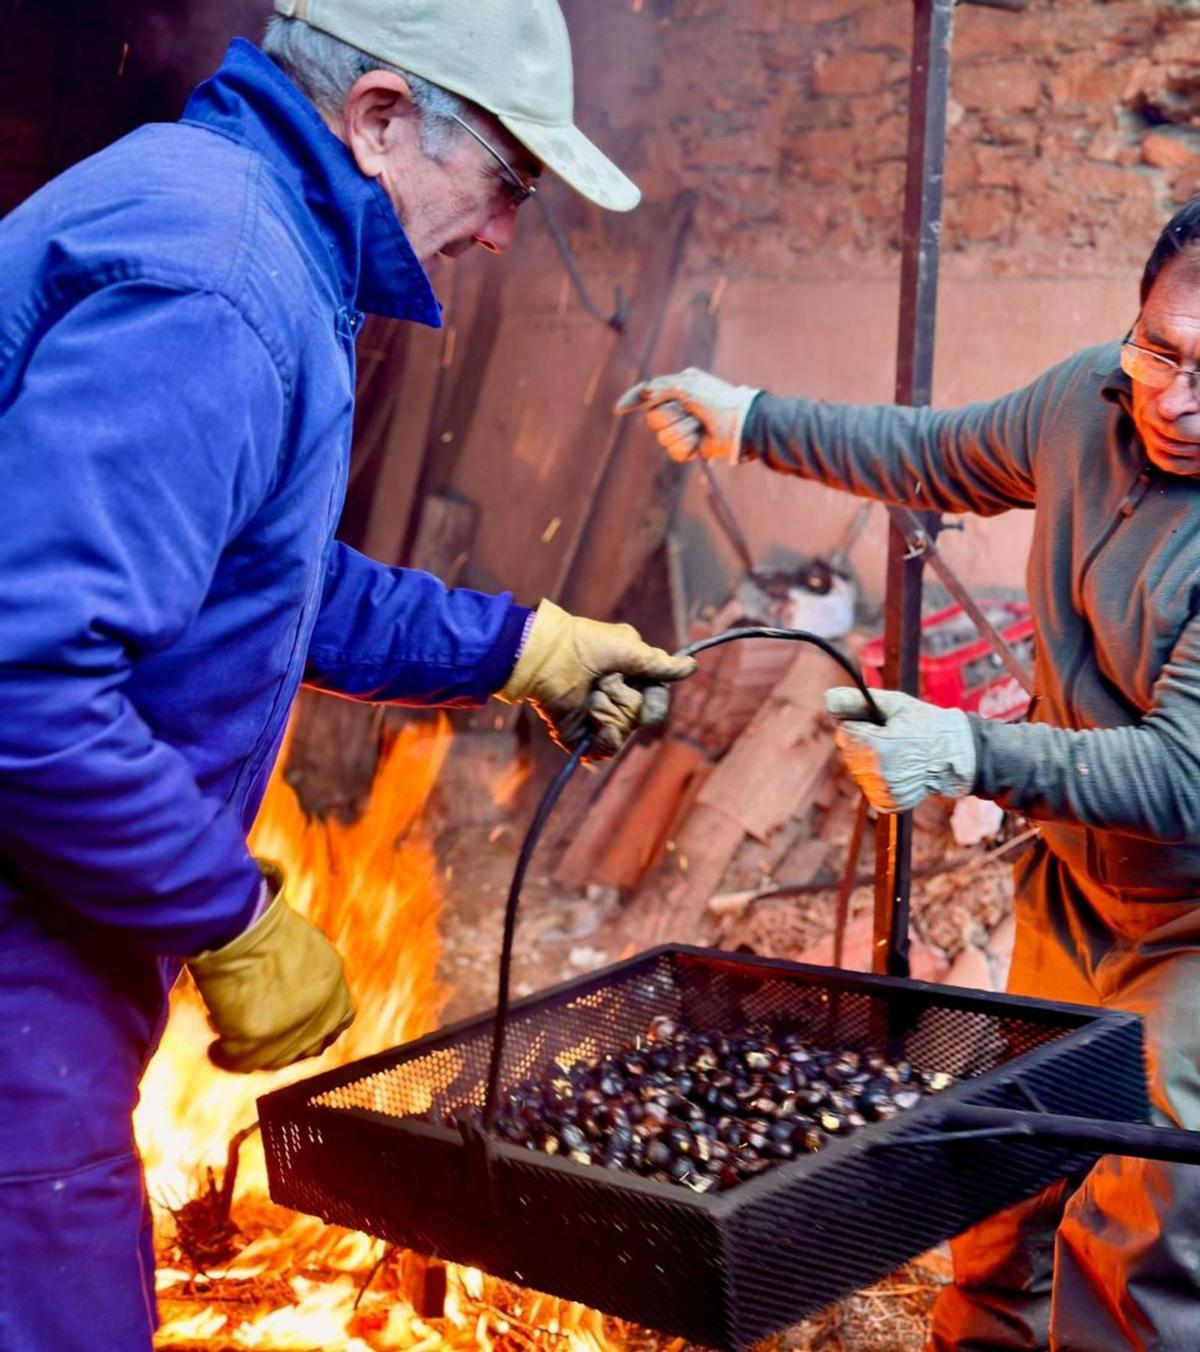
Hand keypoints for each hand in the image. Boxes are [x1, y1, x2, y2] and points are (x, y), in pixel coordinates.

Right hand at [187, 862, 353, 1072]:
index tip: (297, 1027)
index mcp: (332, 981)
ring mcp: (290, 1031)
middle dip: (285, 1044)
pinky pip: (240, 1062)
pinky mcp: (257, 1042)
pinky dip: (226, 1056)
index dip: (318, 1026)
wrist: (238, 927)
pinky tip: (215, 1046)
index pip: (339, 1019)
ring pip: (276, 1060)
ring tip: (228, 1034)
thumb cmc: (260, 927)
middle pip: (308, 1046)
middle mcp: (320, 1011)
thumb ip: (305, 971)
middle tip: (259, 1036)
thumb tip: (290, 987)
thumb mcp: (302, 944)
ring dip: (254, 1052)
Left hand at [500, 600, 695, 758]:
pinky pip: (608, 749)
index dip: (653, 698)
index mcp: (632, 678)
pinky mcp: (584, 735)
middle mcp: (619, 700)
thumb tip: (692, 667)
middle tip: (604, 681)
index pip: (657, 699)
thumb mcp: (628, 647)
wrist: (546, 658)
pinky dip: (603, 737)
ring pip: (625, 731)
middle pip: (643, 717)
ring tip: (589, 694)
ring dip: (608, 710)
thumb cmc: (585, 645)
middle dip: (625, 699)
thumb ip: (659, 663)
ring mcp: (601, 718)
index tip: (640, 686)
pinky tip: (593, 720)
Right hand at [615, 367, 760, 463]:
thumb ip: (662, 386)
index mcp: (677, 389)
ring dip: (682, 430)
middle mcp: (677, 409)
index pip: (647, 395)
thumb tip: (644, 393)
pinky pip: (673, 452)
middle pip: (653, 418)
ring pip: (663, 437)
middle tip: (690, 411)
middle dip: (671, 415)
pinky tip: (700, 439)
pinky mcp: (688, 448)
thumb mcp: (688, 386)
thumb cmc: (717, 400)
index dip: (633, 401)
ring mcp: (682, 430)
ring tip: (699, 425)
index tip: (619, 409)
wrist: (739, 423)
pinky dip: (688, 445)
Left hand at [825, 687, 976, 812]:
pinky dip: (877, 777)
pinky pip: (868, 785)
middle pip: (848, 751)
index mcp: (876, 746)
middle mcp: (875, 773)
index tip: (883, 724)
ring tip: (897, 754)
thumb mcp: (894, 704)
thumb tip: (827, 699)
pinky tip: (897, 770)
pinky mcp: (886, 803)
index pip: (845, 731)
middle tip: (892, 738)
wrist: (955, 756)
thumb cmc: (924, 724)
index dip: (862, 724)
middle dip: (863, 742)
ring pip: (857, 769)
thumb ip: (857, 701)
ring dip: (869, 760)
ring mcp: (881, 791)